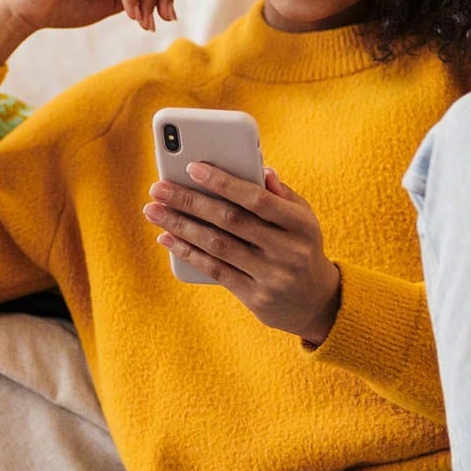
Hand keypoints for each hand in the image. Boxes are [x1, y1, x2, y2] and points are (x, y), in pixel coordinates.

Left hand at [142, 162, 341, 343]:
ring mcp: (271, 276)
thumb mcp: (303, 219)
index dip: (223, 182)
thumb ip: (281, 195)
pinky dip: (188, 252)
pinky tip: (168, 238)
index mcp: (300, 225)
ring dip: (180, 226)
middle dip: (190, 202)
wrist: (317, 302)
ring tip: (154, 211)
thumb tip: (259, 169)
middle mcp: (287, 251)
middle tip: (158, 189)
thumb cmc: (302, 247)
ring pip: (217, 246)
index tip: (192, 167)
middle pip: (230, 221)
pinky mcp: (255, 297)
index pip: (257, 199)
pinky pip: (216, 270)